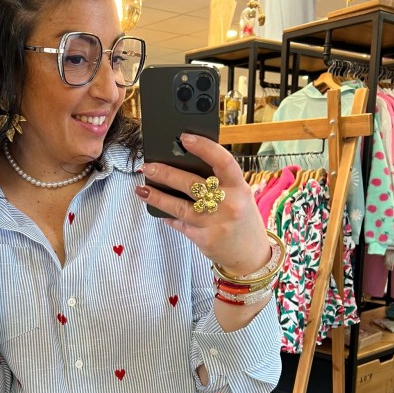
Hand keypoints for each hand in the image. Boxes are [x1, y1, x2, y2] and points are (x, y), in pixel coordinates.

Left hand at [137, 133, 269, 275]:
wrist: (251, 255)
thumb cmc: (243, 219)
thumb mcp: (240, 196)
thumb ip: (220, 182)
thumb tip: (184, 164)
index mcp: (240, 188)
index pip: (222, 161)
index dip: (204, 147)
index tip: (185, 137)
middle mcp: (229, 205)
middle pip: (191, 184)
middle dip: (166, 174)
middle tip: (149, 167)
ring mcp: (215, 224)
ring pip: (179, 206)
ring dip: (157, 197)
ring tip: (142, 189)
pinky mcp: (204, 239)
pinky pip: (180, 224)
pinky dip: (167, 215)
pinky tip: (158, 209)